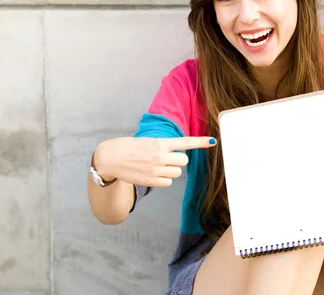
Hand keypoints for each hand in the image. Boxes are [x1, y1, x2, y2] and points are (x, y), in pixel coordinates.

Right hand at [93, 136, 216, 186]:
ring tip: (156, 166)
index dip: (200, 142)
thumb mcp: (147, 141)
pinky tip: (152, 174)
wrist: (110, 158)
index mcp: (159, 143)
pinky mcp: (151, 181)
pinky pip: (168, 183)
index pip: (184, 142)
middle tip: (165, 158)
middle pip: (184, 160)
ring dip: (170, 170)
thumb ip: (163, 146)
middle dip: (178, 160)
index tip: (213, 141)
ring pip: (177, 172)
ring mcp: (155, 169)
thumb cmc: (129, 147)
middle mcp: (160, 156)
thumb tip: (177, 153)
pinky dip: (163, 180)